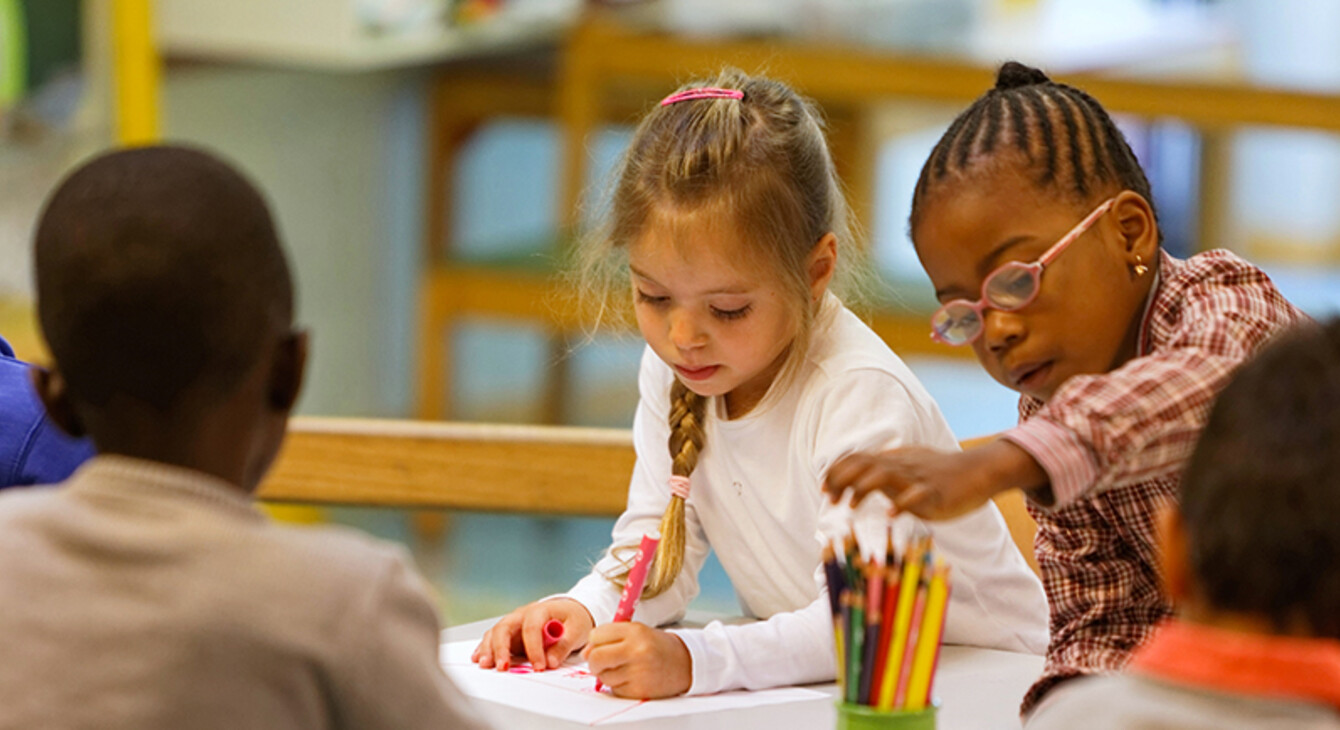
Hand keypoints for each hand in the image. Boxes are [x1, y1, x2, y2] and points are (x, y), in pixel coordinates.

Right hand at [471, 598, 593, 671]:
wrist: (570, 612)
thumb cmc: (573, 619)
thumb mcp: (577, 629)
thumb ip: (564, 645)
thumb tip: (550, 662)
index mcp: (540, 610)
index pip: (532, 627)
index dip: (534, 648)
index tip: (539, 667)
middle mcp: (522, 615)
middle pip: (505, 627)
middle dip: (501, 648)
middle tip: (502, 667)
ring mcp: (514, 623)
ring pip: (495, 633)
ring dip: (488, 649)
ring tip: (485, 665)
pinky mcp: (510, 634)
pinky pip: (493, 639)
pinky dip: (484, 648)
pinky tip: (478, 658)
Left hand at [583, 622, 691, 698]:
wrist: (685, 663)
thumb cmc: (656, 645)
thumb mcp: (636, 631)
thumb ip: (609, 637)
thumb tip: (585, 653)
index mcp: (635, 631)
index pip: (596, 635)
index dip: (595, 641)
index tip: (601, 644)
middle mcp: (636, 650)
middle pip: (595, 658)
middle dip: (594, 661)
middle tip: (602, 661)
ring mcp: (638, 672)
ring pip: (603, 676)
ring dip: (607, 674)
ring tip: (624, 668)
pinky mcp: (639, 690)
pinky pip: (614, 689)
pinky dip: (618, 685)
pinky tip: (631, 678)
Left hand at [823, 440, 1046, 520]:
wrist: (977, 470)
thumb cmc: (940, 472)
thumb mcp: (908, 468)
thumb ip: (883, 473)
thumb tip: (856, 481)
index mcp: (894, 460)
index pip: (858, 459)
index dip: (838, 472)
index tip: (824, 490)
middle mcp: (902, 466)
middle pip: (865, 465)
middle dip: (843, 480)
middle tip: (831, 500)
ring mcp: (918, 478)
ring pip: (885, 475)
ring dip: (864, 488)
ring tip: (850, 506)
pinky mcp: (936, 492)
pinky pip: (918, 495)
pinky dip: (903, 504)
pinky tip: (891, 515)